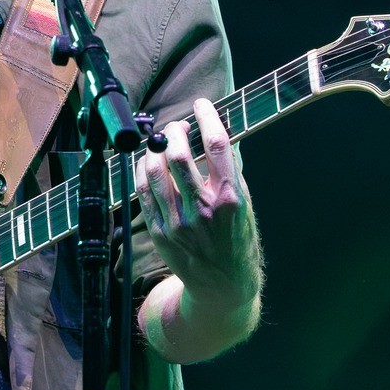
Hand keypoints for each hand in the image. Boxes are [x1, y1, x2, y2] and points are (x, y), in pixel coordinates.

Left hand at [134, 97, 258, 305]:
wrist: (223, 285)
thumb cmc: (237, 240)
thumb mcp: (245, 205)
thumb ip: (229, 172)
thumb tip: (213, 134)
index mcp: (231, 198)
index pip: (217, 145)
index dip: (207, 117)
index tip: (201, 104)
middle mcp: (204, 209)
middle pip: (179, 155)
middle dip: (176, 130)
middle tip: (179, 125)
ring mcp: (179, 222)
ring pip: (155, 171)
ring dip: (156, 148)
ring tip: (162, 141)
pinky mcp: (161, 232)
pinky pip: (143, 192)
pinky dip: (143, 170)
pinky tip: (149, 162)